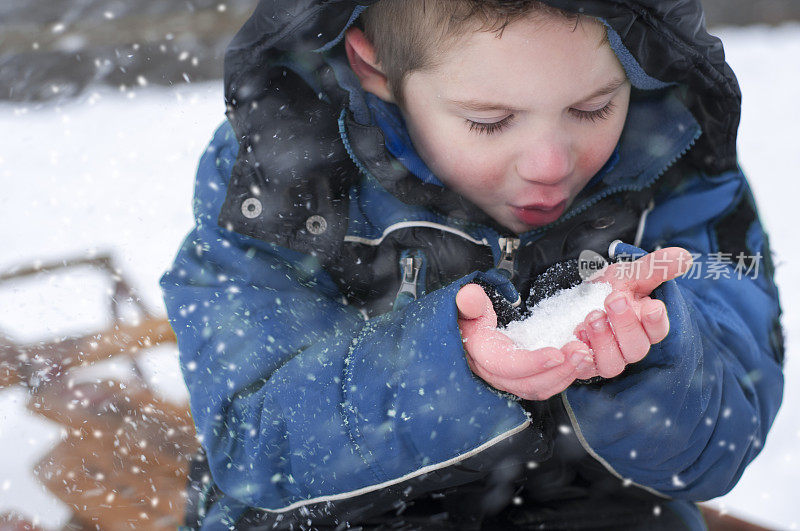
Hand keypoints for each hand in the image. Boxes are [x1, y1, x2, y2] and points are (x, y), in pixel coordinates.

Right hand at [456, 283, 595, 399]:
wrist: (468, 326)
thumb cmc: (471, 313)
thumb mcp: (469, 303)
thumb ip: (470, 300)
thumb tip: (470, 297)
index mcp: (481, 353)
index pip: (506, 365)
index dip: (532, 363)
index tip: (558, 353)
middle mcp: (493, 372)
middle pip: (527, 383)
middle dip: (558, 371)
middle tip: (581, 351)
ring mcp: (507, 379)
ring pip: (538, 388)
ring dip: (564, 376)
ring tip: (585, 356)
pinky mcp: (520, 379)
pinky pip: (543, 386)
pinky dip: (562, 378)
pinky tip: (578, 363)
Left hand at [574, 247, 692, 377]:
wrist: (575, 300)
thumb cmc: (609, 288)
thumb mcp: (629, 273)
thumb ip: (655, 266)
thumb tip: (685, 256)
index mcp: (646, 325)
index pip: (658, 330)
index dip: (656, 321)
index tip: (652, 306)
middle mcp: (629, 346)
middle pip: (636, 348)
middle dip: (626, 324)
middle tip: (614, 299)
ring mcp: (608, 357)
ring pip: (613, 363)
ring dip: (603, 341)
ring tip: (592, 317)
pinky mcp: (585, 365)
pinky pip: (584, 370)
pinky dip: (580, 360)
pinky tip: (575, 345)